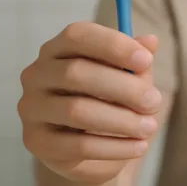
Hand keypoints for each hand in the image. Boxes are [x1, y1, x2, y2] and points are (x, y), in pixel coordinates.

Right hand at [18, 22, 162, 184]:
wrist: (91, 150)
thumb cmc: (108, 102)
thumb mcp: (127, 79)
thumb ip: (135, 63)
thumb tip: (151, 41)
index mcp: (57, 49)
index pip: (77, 36)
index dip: (112, 45)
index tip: (146, 60)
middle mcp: (36, 74)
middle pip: (76, 72)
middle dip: (123, 87)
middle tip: (154, 101)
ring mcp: (32, 109)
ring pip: (77, 111)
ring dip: (122, 120)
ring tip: (149, 127)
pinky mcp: (37, 143)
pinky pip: (78, 145)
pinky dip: (114, 146)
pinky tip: (138, 147)